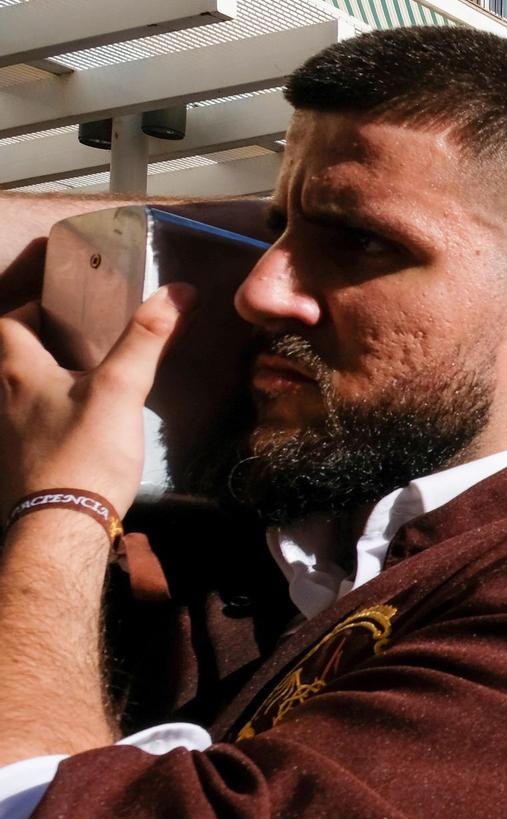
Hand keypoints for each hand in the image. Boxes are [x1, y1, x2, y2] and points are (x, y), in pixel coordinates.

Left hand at [0, 285, 189, 511]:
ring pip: (24, 391)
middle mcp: (4, 397)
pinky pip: (32, 423)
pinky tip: (81, 423)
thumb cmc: (84, 453)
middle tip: (83, 339)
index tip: (68, 304)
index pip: (12, 322)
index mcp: (19, 371)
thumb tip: (178, 292)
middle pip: (17, 355)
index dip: (37, 307)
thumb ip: (147, 339)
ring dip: (48, 379)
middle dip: (44, 342)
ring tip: (86, 376)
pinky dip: (52, 412)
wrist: (61, 526)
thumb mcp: (121, 389)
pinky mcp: (21, 460)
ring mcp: (9, 432)